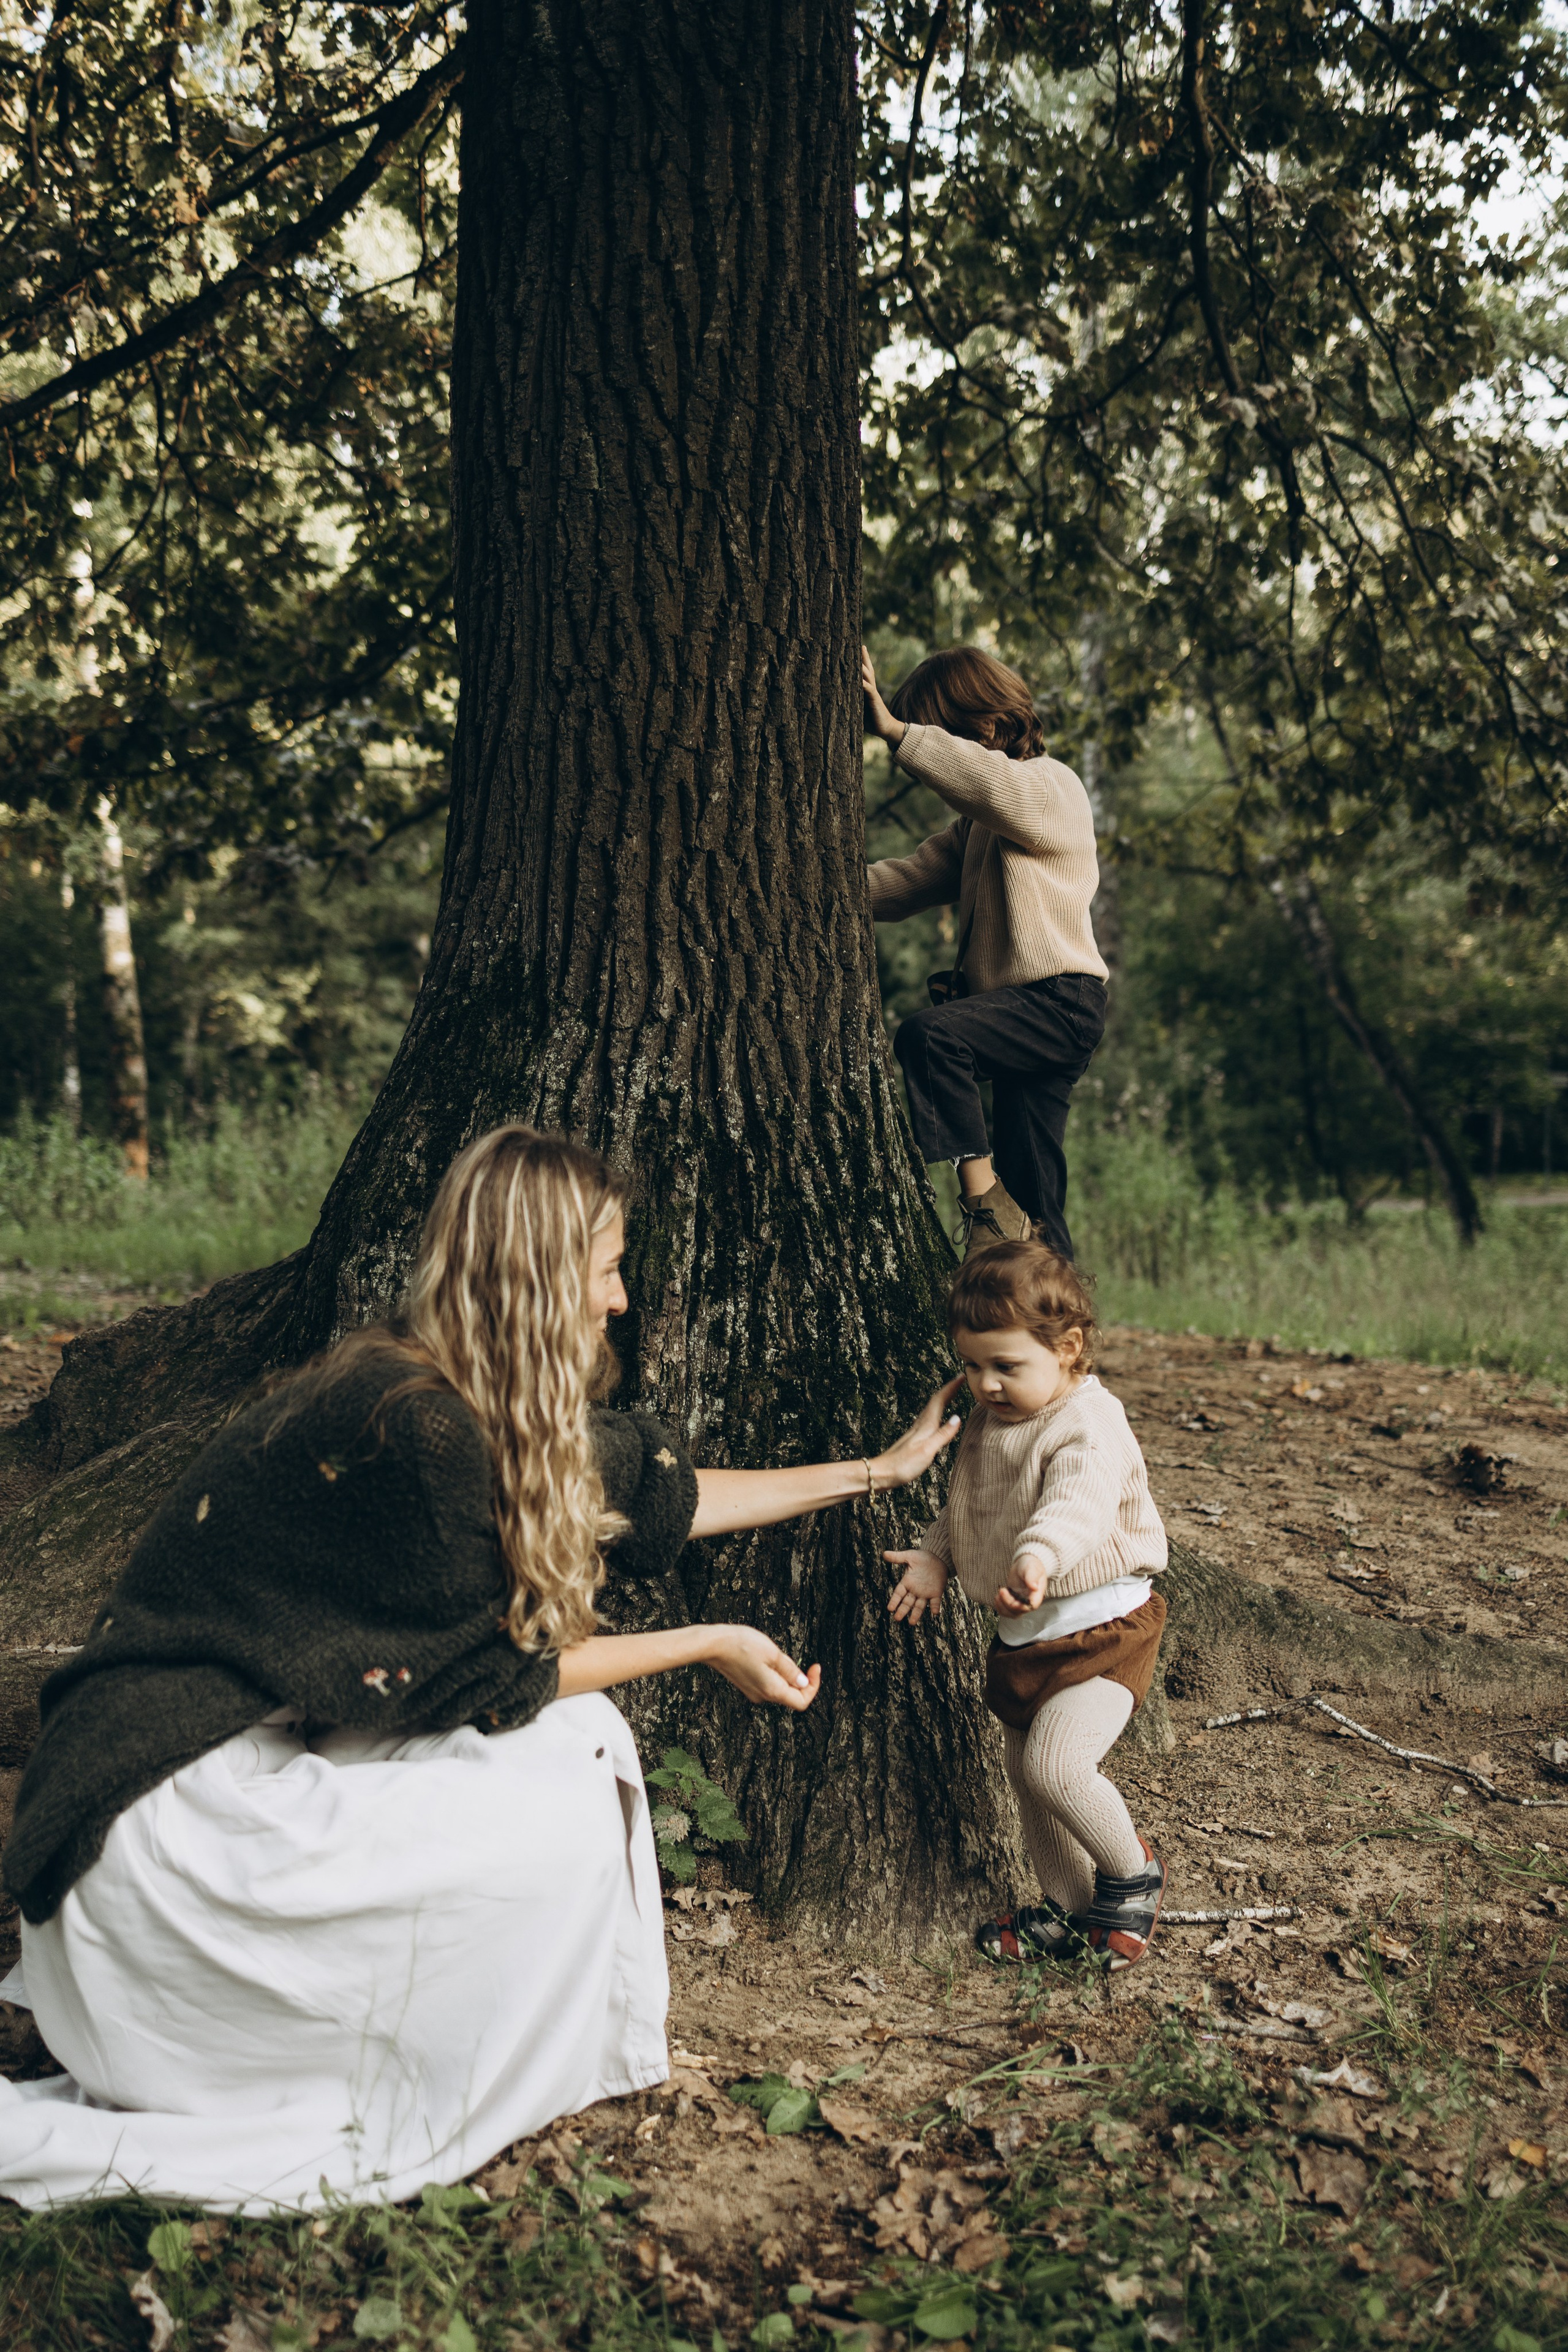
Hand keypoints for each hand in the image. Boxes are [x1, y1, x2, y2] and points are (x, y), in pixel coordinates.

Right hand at [705, 1626, 821, 1710]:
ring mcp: (754, 1692)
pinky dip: (775, 1673)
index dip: (813, 1686)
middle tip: (798, 1658)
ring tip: (776, 1654)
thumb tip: (803, 1683)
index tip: (815, 1668)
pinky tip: (766, 1656)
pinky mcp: (747, 1685)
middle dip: (800, 1678)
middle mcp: (763, 1696)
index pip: (802, 1701)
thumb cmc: (742, 1645)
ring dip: (786, 1674)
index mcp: (772, 1690)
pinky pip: (768, 1683)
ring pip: (780, 1688)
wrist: (713, 1645)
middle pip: (791, 1695)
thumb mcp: (773, 1653)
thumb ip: (790, 1670)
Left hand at [861, 646, 904, 746]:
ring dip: (862, 665)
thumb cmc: (872, 720)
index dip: (861, 662)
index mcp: (867, 690)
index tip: (858, 650)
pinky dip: (863, 683)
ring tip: (858, 654)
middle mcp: (871, 688)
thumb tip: (841, 699)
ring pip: (867, 676)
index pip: (864, 673)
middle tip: (861, 645)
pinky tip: (858, 678)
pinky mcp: (874, 699)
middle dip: (864, 658)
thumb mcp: (861, 709)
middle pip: (867, 669)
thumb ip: (854, 701)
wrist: (886, 728)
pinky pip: (868, 689)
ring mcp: (873, 693)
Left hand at [872, 1375, 964, 1487]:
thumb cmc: (902, 1465)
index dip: (951, 1387)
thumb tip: (957, 1417)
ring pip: (932, 1409)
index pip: (940, 1400)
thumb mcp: (927, 1451)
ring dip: (943, 1399)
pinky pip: (929, 1419)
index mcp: (925, 1426)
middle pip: (936, 1401)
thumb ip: (943, 1435)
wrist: (882, 1474)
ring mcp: (917, 1432)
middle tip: (960, 1380)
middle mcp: (921, 1425)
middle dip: (949, 1389)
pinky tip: (937, 1418)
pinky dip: (937, 1413)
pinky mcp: (914, 1439)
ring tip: (951, 1393)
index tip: (962, 1376)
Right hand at [885, 1548, 949, 1625]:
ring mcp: (925, 1593)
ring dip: (916, 1614)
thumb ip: (897, 1557)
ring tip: (912, 1623)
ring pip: (919, 1606)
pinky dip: (935, 1607)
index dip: (894, 1600)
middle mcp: (915, 1590)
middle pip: (907, 1602)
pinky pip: (935, 1602)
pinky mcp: (936, 1593)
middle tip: (897, 1618)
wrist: (938, 1558)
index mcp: (907, 1582)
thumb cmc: (922, 1558)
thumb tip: (884, 1554)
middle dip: (902, 1610)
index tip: (890, 1608)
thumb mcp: (909, 1556)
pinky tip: (934, 1612)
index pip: (899, 1593)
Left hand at [994, 1550, 1050, 1617]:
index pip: (1031, 1606)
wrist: (1025, 1563)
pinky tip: (997, 1598)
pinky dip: (1000, 1607)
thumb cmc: (1031, 1564)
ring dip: (1002, 1607)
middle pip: (1019, 1611)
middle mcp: (1029, 1600)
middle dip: (1007, 1603)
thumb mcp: (1032, 1567)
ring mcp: (1021, 1602)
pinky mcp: (1013, 1601)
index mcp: (1037, 1594)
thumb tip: (1034, 1587)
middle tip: (1002, 1590)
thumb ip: (1032, 1576)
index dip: (1020, 1606)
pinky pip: (1006, 1610)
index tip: (1011, 1597)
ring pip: (1012, 1614)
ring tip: (997, 1595)